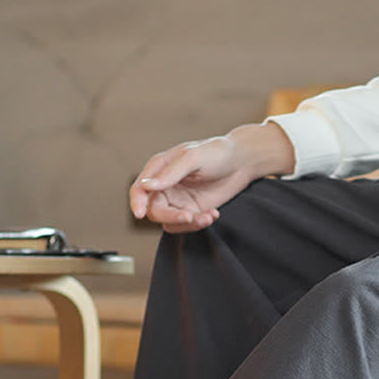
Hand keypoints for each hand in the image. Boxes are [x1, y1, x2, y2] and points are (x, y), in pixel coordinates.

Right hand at [129, 122, 294, 232]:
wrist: (242, 162)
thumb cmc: (217, 152)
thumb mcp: (193, 157)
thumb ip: (170, 172)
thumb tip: (147, 186)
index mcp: (159, 168)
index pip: (139, 189)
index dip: (136, 202)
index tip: (140, 214)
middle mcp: (166, 186)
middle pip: (154, 210)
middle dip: (170, 216)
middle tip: (188, 217)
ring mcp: (179, 200)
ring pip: (170, 222)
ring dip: (189, 224)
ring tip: (209, 216)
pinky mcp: (194, 211)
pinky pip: (188, 225)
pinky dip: (199, 224)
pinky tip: (214, 214)